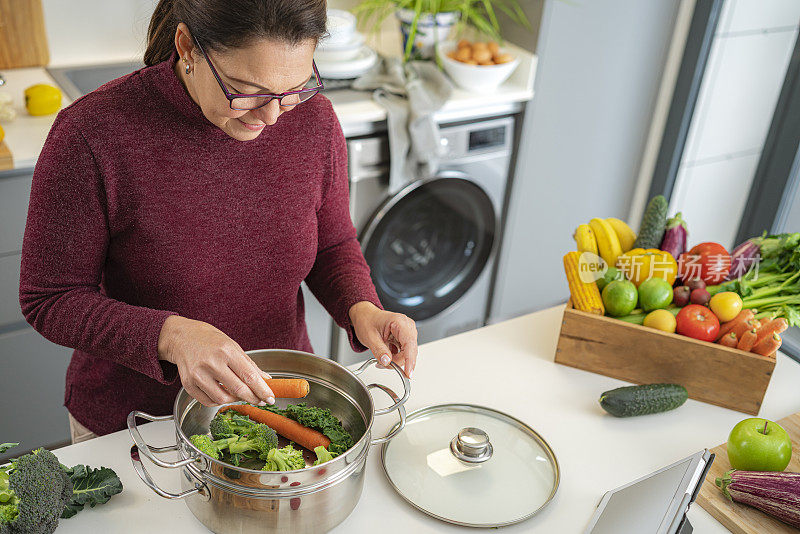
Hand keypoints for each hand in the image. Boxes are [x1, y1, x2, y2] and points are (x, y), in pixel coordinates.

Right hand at [157, 315, 274, 406]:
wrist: (183, 337)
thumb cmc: (211, 341)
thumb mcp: (233, 347)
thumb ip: (250, 365)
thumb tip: (266, 381)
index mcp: (226, 351)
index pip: (249, 376)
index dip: (262, 390)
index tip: (270, 398)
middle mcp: (211, 363)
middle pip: (238, 390)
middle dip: (253, 398)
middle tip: (260, 401)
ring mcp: (198, 375)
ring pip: (222, 399)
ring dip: (236, 400)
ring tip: (240, 395)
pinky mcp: (188, 384)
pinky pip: (208, 401)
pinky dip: (219, 401)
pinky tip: (224, 394)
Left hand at [349, 301, 417, 378]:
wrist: (365, 316)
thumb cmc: (367, 320)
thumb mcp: (370, 337)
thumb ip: (379, 350)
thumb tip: (387, 362)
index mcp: (399, 322)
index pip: (409, 344)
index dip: (410, 360)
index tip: (408, 373)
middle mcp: (407, 326)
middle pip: (409, 351)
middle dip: (397, 361)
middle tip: (382, 364)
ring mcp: (407, 332)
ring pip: (407, 354)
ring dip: (396, 360)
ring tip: (382, 359)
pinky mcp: (405, 338)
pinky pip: (404, 352)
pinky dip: (395, 357)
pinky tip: (386, 355)